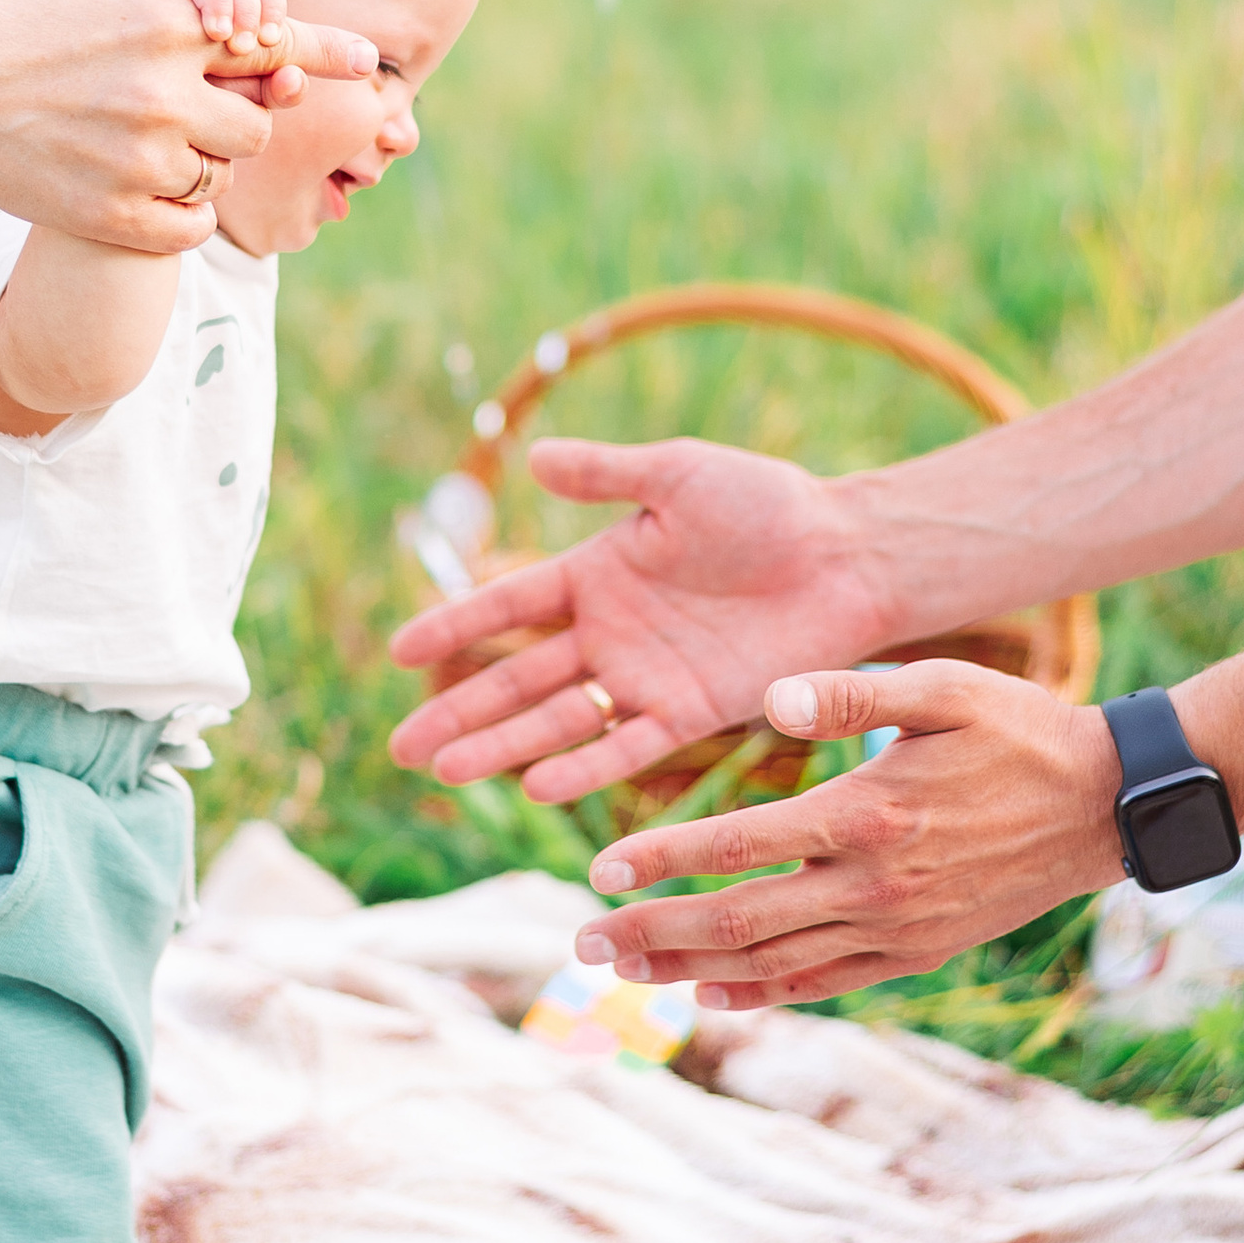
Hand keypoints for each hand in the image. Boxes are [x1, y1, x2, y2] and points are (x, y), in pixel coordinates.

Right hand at [0, 0, 375, 250]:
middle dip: (232, 122)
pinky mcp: (115, 214)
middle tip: (180, 116)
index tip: (370, 63)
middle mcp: (163, 88)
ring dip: (199, 168)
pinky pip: (192, 227)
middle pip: (256, 123)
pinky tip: (137, 193)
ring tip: (139, 149)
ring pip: (222, 175)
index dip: (326, 52)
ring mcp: (141, 155)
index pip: (271, 41)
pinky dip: (178, 216)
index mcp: (165, 24)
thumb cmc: (12, 29)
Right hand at [388, 437, 884, 797]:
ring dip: (504, 746)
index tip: (396, 651)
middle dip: (460, 712)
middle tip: (403, 748)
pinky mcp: (693, 713)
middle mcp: (612, 633)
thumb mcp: (676, 474)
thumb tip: (532, 456)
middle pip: (519, 678)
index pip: (510, 605)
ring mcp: (647, 678)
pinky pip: (627, 746)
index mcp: (598, 573)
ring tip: (447, 769)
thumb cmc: (766, 503)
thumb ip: (606, 473)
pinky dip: (585, 767)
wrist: (847, 554)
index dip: (455, 625)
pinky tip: (537, 786)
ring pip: (559, 721)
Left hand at [570, 660, 1118, 1006]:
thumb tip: (768, 697)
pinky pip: (826, 984)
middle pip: (738, 922)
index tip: (601, 866)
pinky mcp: (918, 953)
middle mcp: (875, 885)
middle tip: (583, 943)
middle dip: (652, 935)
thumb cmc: (1019, 731)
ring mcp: (897, 929)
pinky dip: (763, 995)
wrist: (1106, 807)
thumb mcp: (944, 687)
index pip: (739, 844)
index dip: (664, 859)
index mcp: (869, 814)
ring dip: (690, 972)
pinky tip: (713, 995)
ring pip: (773, 965)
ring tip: (624, 973)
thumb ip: (852, 692)